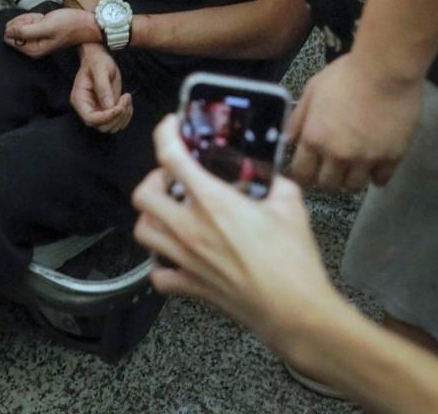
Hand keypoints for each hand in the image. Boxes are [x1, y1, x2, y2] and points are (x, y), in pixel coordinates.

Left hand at [4, 8, 99, 56]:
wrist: (85, 23)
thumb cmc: (69, 25)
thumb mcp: (45, 26)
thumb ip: (24, 30)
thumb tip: (7, 32)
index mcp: (33, 50)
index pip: (9, 36)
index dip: (18, 25)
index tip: (32, 23)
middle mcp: (32, 48)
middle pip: (14, 30)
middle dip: (25, 21)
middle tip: (41, 21)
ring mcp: (36, 41)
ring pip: (21, 25)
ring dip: (32, 18)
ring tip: (45, 20)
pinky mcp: (39, 34)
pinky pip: (29, 23)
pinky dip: (36, 18)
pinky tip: (46, 19)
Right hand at [71, 44, 132, 132]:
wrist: (99, 57)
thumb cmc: (97, 60)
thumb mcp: (100, 68)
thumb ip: (103, 87)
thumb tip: (109, 106)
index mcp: (80, 100)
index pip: (91, 119)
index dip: (106, 117)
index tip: (119, 107)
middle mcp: (87, 108)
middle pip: (102, 126)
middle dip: (117, 116)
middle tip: (125, 98)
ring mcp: (98, 110)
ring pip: (112, 126)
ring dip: (124, 116)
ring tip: (127, 98)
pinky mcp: (107, 110)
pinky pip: (118, 121)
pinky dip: (127, 114)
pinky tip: (127, 101)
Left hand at [132, 115, 338, 353]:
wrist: (295, 311)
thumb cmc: (294, 261)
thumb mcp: (291, 205)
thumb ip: (274, 181)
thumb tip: (268, 174)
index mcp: (213, 201)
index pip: (171, 156)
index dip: (165, 133)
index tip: (171, 126)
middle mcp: (190, 228)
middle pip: (142, 195)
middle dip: (153, 180)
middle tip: (172, 179)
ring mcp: (185, 259)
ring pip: (143, 231)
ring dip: (152, 217)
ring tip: (171, 212)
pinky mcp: (189, 286)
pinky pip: (157, 273)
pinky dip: (160, 263)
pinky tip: (176, 255)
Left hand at [286, 52, 422, 191]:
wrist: (386, 70)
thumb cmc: (346, 75)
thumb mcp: (313, 90)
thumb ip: (298, 118)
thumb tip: (287, 139)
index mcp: (314, 138)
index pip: (302, 174)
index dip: (302, 176)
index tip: (306, 174)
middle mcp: (337, 154)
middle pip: (328, 184)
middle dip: (326, 178)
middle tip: (331, 168)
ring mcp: (366, 158)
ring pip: (354, 187)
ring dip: (350, 179)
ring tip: (353, 167)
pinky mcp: (392, 157)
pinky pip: (381, 179)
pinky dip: (376, 176)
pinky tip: (374, 166)